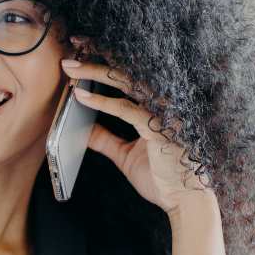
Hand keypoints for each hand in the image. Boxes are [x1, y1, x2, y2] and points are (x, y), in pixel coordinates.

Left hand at [60, 37, 214, 215]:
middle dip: (96, 60)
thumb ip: (105, 139)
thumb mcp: (125, 155)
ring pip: (126, 83)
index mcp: (157, 108)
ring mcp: (164, 114)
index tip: (81, 52)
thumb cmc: (161, 178)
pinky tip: (80, 97)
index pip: (128, 78)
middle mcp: (162, 105)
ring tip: (70, 69)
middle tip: (69, 54)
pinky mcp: (160, 129)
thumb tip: (81, 129)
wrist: (185, 202)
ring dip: (95, 73)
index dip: (105, 62)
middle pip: (126, 73)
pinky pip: (127, 110)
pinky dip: (101, 102)